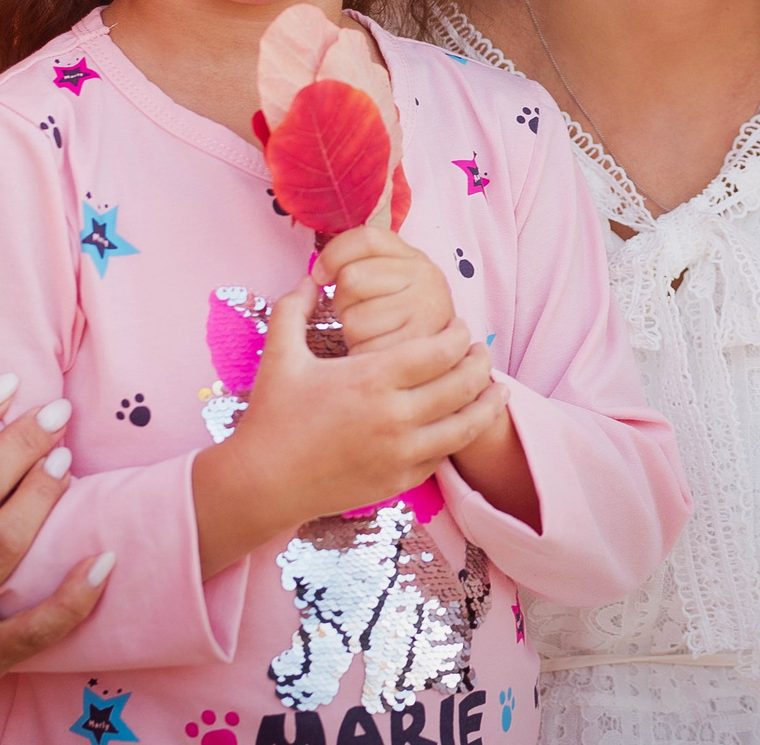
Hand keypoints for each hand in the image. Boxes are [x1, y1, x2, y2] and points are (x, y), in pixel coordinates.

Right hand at [192, 265, 500, 574]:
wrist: (263, 483)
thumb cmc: (272, 415)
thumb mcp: (279, 353)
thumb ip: (294, 307)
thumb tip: (310, 275)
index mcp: (371, 378)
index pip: (440, 350)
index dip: (458, 336)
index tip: (459, 327)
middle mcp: (394, 416)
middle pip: (462, 384)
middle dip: (480, 363)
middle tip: (480, 351)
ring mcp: (400, 453)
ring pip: (464, 425)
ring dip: (486, 403)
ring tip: (496, 388)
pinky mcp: (399, 481)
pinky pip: (444, 455)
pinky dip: (458, 436)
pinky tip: (461, 422)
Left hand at [320, 225, 455, 353]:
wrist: (446, 353)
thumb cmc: (402, 315)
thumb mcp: (391, 279)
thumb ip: (360, 264)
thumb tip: (315, 276)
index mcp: (414, 257)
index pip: (366, 239)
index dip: (333, 255)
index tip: (319, 276)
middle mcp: (426, 278)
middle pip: (352, 278)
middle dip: (342, 301)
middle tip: (356, 312)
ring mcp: (426, 312)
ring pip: (353, 319)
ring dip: (351, 333)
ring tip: (369, 335)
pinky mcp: (417, 347)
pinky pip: (364, 350)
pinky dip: (361, 355)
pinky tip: (375, 352)